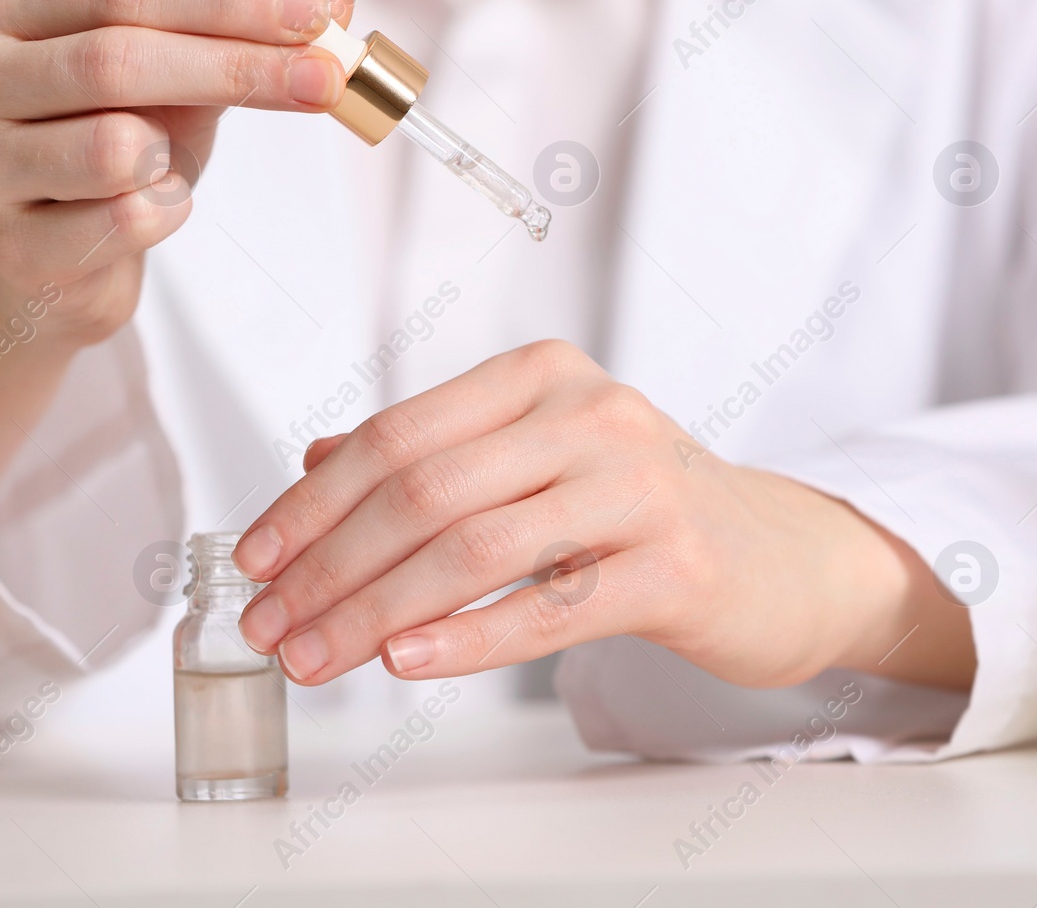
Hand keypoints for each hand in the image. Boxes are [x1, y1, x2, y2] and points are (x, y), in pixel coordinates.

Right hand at [0, 0, 350, 488]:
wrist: (44, 263)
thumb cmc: (105, 142)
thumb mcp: (170, 73)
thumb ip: (240, 29)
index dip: (228, 0)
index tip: (315, 14)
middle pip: (116, 59)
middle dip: (236, 67)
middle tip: (324, 79)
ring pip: (116, 147)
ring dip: (176, 155)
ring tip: (168, 160)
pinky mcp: (9, 249)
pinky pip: (126, 221)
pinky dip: (165, 210)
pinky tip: (147, 207)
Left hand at [234, 340, 974, 690]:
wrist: (781, 556)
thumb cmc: (639, 508)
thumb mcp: (534, 460)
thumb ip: (433, 454)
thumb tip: (314, 462)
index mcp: (540, 376)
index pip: (397, 435)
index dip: (313, 501)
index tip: (255, 558)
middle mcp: (590, 413)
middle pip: (422, 492)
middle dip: (327, 566)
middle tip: (268, 625)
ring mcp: (639, 485)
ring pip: (472, 550)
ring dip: (374, 611)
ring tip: (314, 658)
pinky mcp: (675, 565)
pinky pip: (547, 606)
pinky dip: (467, 638)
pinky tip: (404, 659)